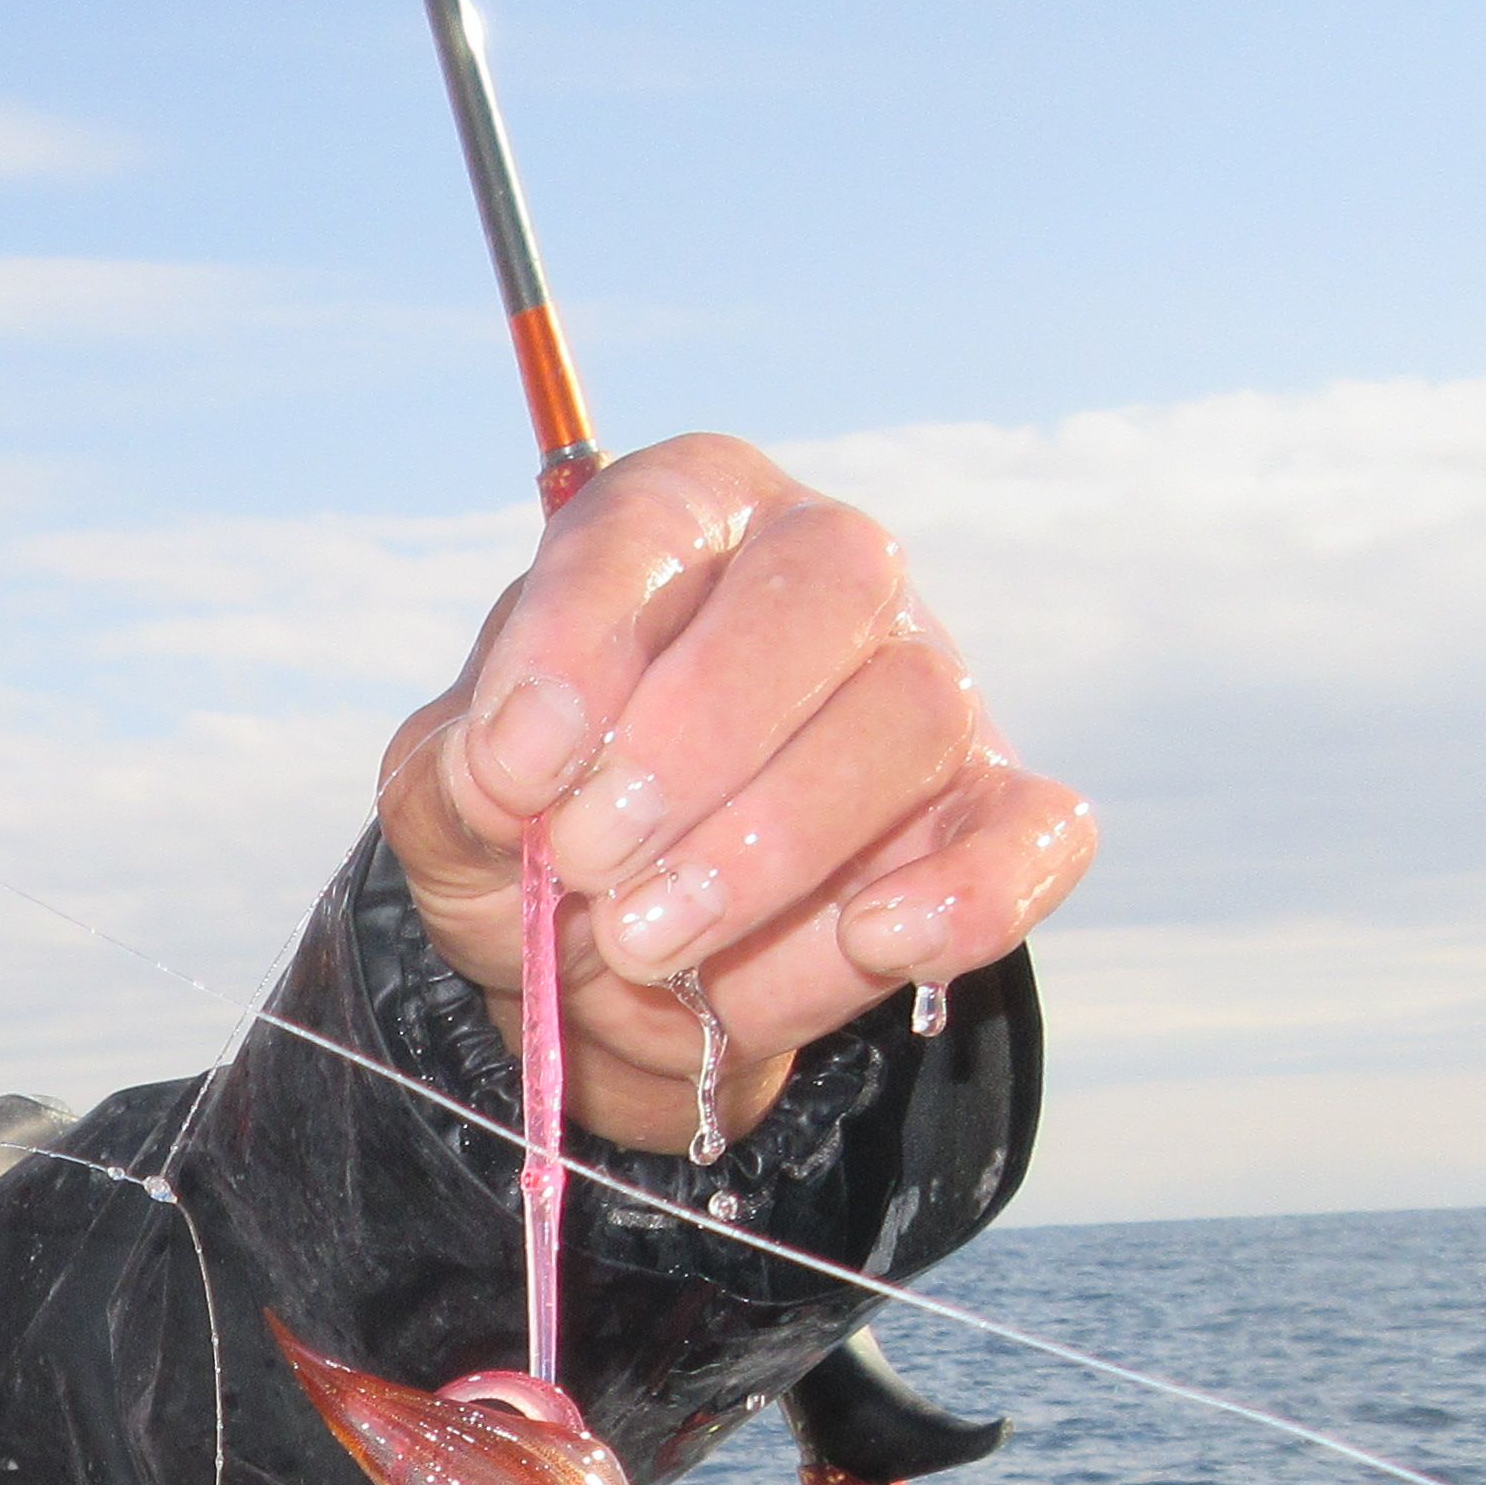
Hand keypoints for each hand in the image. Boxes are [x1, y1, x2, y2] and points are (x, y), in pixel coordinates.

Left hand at [374, 437, 1093, 1152]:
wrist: (605, 967)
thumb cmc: (535, 836)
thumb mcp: (450, 806)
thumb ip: (459, 778)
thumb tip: (511, 767)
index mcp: (682, 523)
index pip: (659, 517)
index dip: (586, 632)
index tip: (518, 763)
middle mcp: (824, 577)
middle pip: (830, 581)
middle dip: (699, 738)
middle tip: (592, 861)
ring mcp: (926, 692)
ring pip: (911, 715)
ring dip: (772, 846)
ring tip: (648, 941)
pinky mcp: (989, 817)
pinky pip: (1035, 834)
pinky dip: (966, 894)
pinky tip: (870, 940)